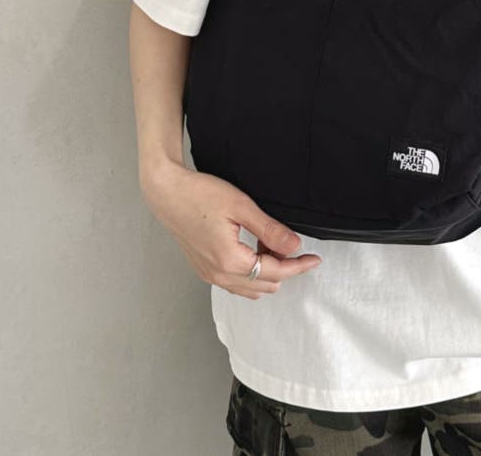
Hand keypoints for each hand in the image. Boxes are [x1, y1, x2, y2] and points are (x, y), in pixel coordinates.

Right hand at [140, 157, 323, 298]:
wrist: (166, 192)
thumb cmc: (199, 194)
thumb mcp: (241, 206)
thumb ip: (270, 230)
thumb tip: (294, 246)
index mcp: (230, 261)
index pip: (275, 272)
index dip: (298, 266)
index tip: (314, 259)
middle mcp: (218, 274)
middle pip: (265, 284)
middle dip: (284, 269)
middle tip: (292, 245)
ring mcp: (209, 274)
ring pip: (250, 287)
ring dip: (267, 272)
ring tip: (271, 243)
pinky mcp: (203, 269)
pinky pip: (235, 282)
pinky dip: (250, 271)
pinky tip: (253, 248)